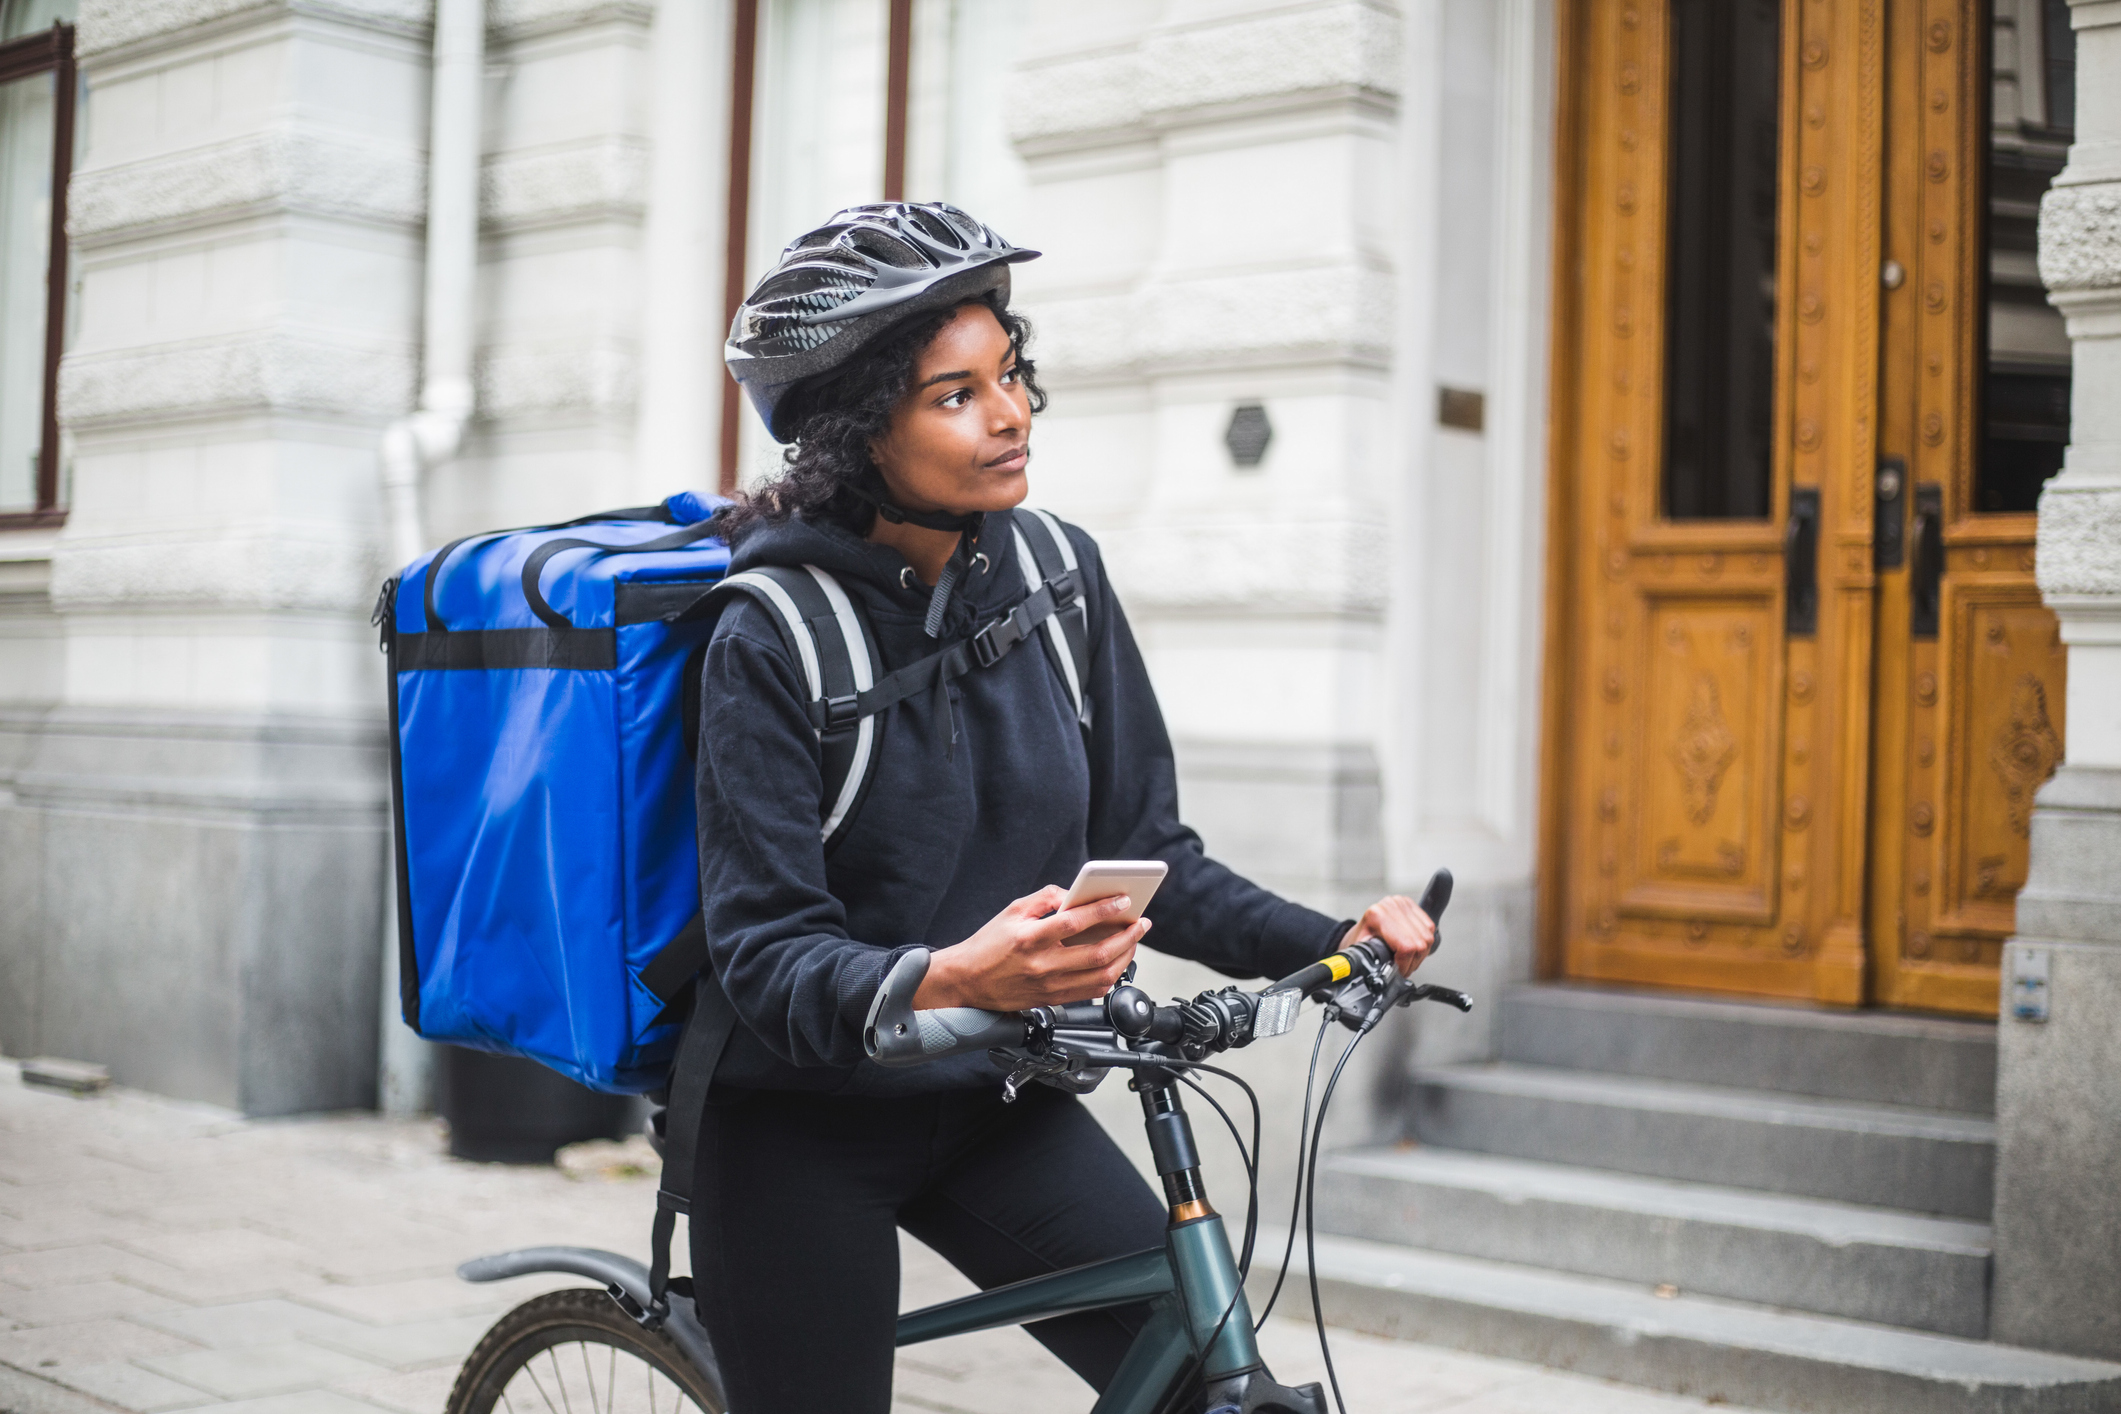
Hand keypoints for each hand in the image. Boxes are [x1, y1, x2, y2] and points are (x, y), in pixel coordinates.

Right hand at [912, 886, 1147, 1010]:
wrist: (967, 981)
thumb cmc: (988, 945)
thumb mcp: (1012, 911)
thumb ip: (1045, 898)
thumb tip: (1075, 894)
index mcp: (1029, 939)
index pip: (1074, 922)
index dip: (1103, 910)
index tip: (1123, 901)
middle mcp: (1042, 965)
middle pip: (1096, 954)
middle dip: (1126, 936)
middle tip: (1140, 923)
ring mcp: (1049, 986)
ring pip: (1100, 977)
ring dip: (1124, 958)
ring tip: (1133, 941)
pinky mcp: (1053, 999)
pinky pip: (1091, 992)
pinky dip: (1110, 976)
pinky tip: (1116, 962)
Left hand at [1343, 895, 1435, 976]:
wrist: (1359, 929)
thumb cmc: (1359, 940)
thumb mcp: (1361, 952)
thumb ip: (1373, 961)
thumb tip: (1384, 975)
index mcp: (1378, 915)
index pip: (1406, 946)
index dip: (1405, 964)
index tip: (1399, 971)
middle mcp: (1392, 905)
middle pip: (1420, 943)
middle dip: (1413, 962)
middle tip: (1403, 968)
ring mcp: (1403, 903)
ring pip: (1427, 937)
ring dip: (1420, 954)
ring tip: (1407, 959)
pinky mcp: (1412, 905)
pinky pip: (1429, 928)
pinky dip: (1424, 942)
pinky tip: (1413, 947)